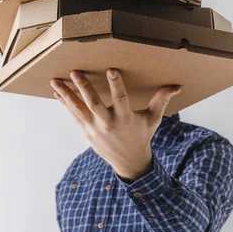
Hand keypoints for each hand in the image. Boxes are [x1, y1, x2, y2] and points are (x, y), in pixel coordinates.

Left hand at [50, 69, 181, 180]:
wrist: (129, 161)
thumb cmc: (141, 136)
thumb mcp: (152, 119)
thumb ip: (161, 101)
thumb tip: (176, 86)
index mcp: (126, 119)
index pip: (121, 99)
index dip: (116, 84)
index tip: (111, 69)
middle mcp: (108, 124)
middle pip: (94, 104)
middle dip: (84, 88)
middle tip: (75, 72)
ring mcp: (95, 129)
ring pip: (78, 109)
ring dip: (66, 95)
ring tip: (55, 81)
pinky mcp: (86, 132)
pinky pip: (73, 116)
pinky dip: (65, 104)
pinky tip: (57, 93)